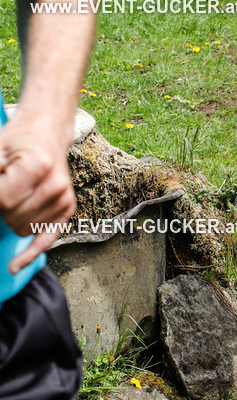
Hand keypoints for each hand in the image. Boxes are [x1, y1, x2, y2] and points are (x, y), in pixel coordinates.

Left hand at [0, 114, 75, 272]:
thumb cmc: (17, 141)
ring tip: (18, 192)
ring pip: (22, 229)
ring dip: (11, 218)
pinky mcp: (67, 209)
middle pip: (13, 217)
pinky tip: (14, 265)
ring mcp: (64, 199)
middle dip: (1, 208)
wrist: (46, 133)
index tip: (1, 178)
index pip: (4, 201)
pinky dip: (29, 254)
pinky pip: (45, 240)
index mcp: (38, 166)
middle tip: (8, 184)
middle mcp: (56, 185)